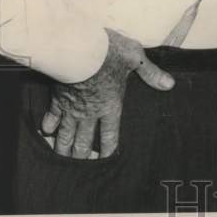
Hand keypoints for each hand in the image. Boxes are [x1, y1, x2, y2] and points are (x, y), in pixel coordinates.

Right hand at [40, 28, 173, 158]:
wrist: (79, 47)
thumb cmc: (109, 52)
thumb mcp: (136, 58)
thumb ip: (151, 73)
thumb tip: (170, 84)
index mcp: (110, 106)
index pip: (110, 135)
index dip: (108, 150)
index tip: (105, 160)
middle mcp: (90, 113)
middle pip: (84, 143)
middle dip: (83, 157)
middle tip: (81, 168)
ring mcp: (71, 109)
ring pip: (66, 137)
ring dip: (64, 150)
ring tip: (63, 160)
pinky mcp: (57, 100)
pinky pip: (50, 120)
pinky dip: (48, 129)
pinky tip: (46, 135)